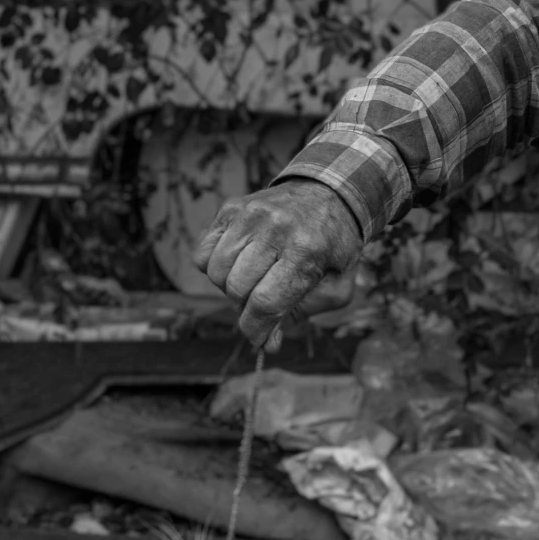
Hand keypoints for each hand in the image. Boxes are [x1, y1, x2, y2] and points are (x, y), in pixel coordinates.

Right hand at [194, 180, 362, 342]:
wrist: (330, 194)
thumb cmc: (333, 249)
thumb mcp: (335, 287)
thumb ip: (301, 317)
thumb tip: (266, 345)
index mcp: (308, 249)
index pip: (266, 302)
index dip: (256, 330)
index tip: (260, 340)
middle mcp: (276, 227)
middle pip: (237, 288)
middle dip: (245, 308)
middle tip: (262, 303)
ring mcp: (250, 214)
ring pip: (216, 271)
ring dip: (229, 287)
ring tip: (251, 281)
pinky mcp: (231, 208)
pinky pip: (203, 252)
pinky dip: (215, 267)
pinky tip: (238, 263)